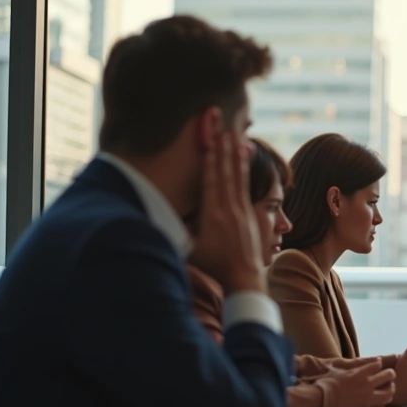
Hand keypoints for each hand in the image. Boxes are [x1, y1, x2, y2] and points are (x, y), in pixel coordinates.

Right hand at [189, 132, 263, 293]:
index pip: (211, 185)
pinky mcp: (250, 214)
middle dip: (224, 152)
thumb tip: (157, 220)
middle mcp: (229, 210)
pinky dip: (244, 171)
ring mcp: (242, 211)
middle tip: (225, 130)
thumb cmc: (213, 265)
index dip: (211, 164)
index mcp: (213, 217)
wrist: (244, 276)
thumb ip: (178, 233)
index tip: (210, 146)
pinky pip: (246, 187)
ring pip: (238, 178)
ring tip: (238, 138)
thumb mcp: (191, 250)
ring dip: (236, 157)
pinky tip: (245, 158)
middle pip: (226, 175)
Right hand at [319, 361, 396, 406]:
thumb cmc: (327, 385)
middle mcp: (367, 385)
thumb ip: (354, 369)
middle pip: (389, 376)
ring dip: (389, 391)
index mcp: (360, 373)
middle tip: (389, 377)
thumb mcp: (340, 371)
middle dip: (390, 375)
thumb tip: (361, 366)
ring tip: (387, 391)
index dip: (379, 364)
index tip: (378, 366)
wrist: (321, 400)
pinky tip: (378, 405)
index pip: (378, 365)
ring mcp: (367, 399)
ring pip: (388, 394)